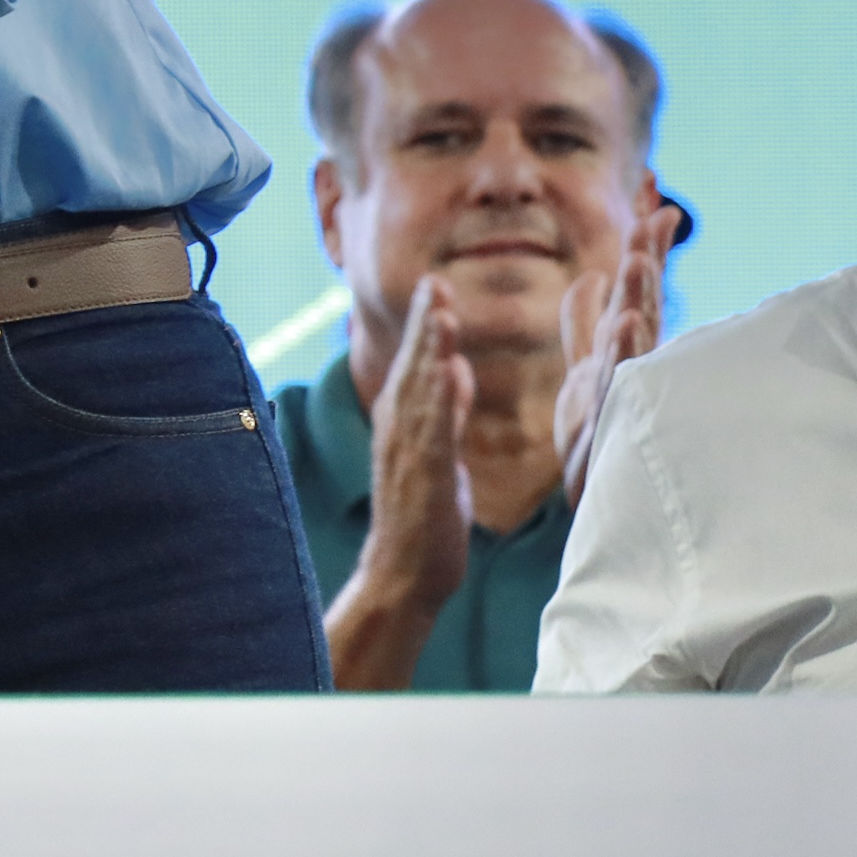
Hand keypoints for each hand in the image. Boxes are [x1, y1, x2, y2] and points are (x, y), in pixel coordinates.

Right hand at [325, 277, 473, 692]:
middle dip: (426, 322)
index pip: (417, 363)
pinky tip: (451, 372)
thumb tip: (457, 369)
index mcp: (405, 422)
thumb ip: (448, 411)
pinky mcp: (425, 477)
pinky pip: (435, 431)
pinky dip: (443, 399)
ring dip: (431, 349)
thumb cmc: (425, 519)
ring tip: (442, 311)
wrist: (402, 575)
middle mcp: (400, 429)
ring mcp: (409, 452)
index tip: (437, 285)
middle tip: (435, 281)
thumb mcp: (441, 454)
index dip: (427, 324)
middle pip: (414, 366)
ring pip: (421, 391)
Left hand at [555, 200, 680, 509]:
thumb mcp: (584, 364)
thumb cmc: (596, 433)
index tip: (651, 182)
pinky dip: (627, 349)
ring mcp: (630, 386)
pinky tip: (628, 321)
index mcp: (622, 338)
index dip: (642, 231)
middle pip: (644, 293)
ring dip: (641, 292)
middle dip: (649, 249)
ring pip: (639, 331)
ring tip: (640, 252)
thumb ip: (584, 323)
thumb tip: (590, 277)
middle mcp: (633, 357)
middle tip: (657, 205)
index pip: (636, 275)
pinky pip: (622, 378)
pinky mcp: (619, 416)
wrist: (595, 494)